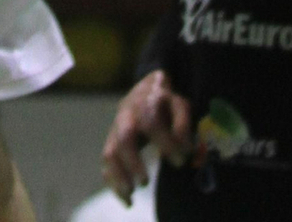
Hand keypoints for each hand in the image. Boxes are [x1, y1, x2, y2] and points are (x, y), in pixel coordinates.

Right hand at [101, 71, 193, 203]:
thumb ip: (183, 124)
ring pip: (111, 152)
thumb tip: (184, 150)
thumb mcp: (179, 105)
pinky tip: (127, 200)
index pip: (152, 121)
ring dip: (119, 175)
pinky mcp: (111, 142)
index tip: (179, 162)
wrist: (144, 90)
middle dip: (133, 162)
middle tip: (145, 182)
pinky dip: (114, 182)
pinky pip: (107, 163)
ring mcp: (116, 129)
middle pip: (125, 137)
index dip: (165, 143)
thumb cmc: (165, 105)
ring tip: (131, 194)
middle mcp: (128, 115)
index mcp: (146, 102)